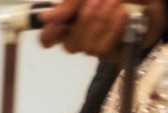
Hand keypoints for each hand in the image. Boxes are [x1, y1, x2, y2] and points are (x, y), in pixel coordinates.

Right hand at [39, 0, 166, 57]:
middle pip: (70, 46)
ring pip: (88, 49)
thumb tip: (44, 18)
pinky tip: (123, 14)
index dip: (49, 34)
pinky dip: (114, 29)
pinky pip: (107, 49)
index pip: (49, 38)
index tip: (56, 23)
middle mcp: (82, 38)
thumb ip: (69, 5)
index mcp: (71, 23)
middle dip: (84, 22)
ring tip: (115, 4)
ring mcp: (100, 47)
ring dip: (100, 24)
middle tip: (97, 0)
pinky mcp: (118, 52)